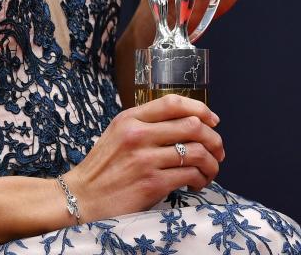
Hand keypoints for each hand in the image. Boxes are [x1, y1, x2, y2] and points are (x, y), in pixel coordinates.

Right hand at [65, 94, 223, 219]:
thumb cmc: (103, 168)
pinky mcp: (152, 183)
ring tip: (208, 171)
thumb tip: (187, 123)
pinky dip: (201, 179)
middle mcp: (138, 135)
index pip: (172, 103)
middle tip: (218, 151)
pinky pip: (190, 175)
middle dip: (213, 139)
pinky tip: (196, 183)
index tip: (213, 121)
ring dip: (211, 163)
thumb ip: (145, 125)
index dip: (200, 109)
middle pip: (192, 126)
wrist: (83, 197)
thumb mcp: (118, 135)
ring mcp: (145, 159)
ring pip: (196, 152)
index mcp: (129, 119)